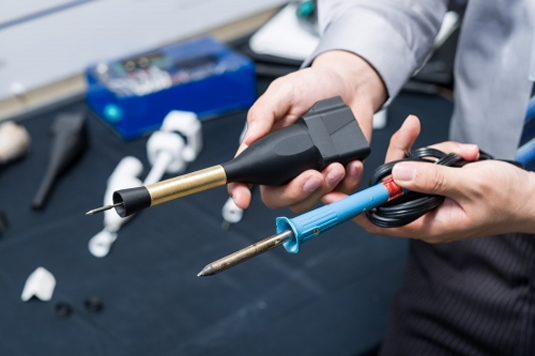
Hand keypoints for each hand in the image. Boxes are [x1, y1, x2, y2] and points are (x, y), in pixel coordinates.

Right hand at [228, 50, 386, 212]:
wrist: (350, 85)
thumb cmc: (312, 86)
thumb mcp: (283, 91)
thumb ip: (264, 113)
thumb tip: (249, 138)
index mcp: (266, 149)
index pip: (245, 176)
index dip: (239, 191)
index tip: (244, 198)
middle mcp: (286, 167)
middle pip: (278, 197)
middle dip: (295, 193)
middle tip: (313, 176)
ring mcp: (311, 173)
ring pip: (308, 201)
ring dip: (323, 190)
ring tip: (336, 166)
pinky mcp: (336, 176)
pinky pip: (338, 195)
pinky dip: (347, 185)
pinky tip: (351, 166)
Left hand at [324, 115, 534, 241]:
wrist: (533, 196)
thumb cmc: (508, 199)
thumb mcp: (471, 185)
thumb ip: (432, 179)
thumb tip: (396, 175)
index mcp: (427, 225)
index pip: (377, 221)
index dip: (352, 210)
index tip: (330, 195)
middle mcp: (423, 214)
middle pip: (392, 187)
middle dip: (403, 160)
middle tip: (411, 134)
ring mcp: (431, 199)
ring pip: (411, 171)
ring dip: (435, 156)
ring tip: (466, 156)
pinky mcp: (439, 186)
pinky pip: (428, 165)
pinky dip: (444, 154)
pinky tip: (466, 154)